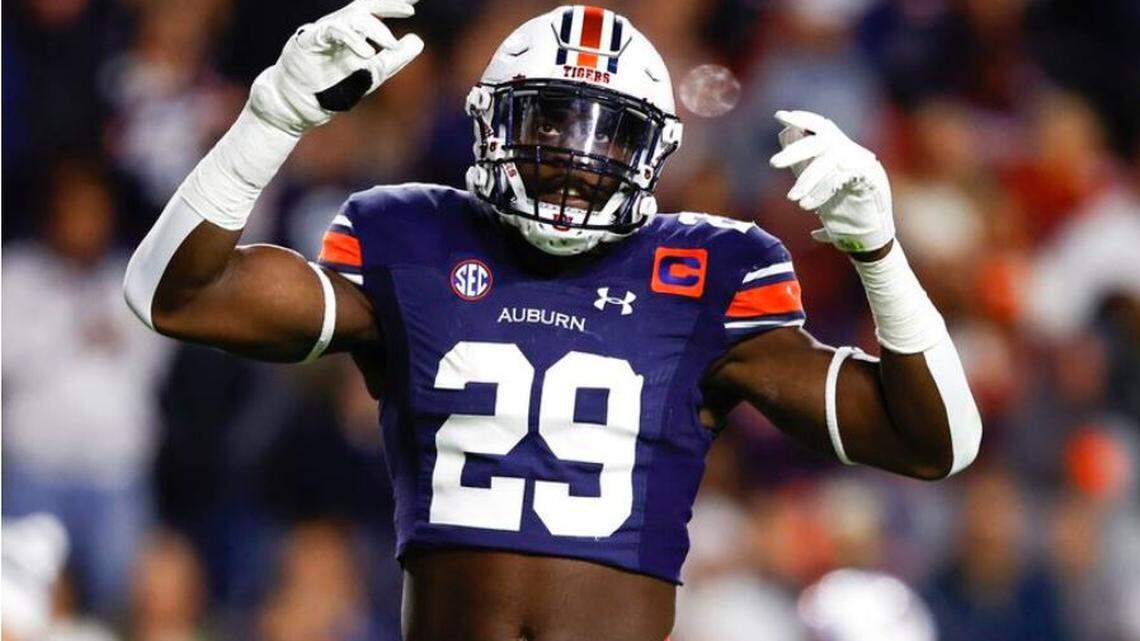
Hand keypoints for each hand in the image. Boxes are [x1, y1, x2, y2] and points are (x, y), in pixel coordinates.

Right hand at [249, 0, 423, 135]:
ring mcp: (324, 31)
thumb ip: (395, 58)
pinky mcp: (309, 41)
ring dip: (376, 30)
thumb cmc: (333, 86)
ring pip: (353, 18)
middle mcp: (340, 26)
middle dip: (389, 2)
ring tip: (392, 46)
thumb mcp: (374, 73)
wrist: (299, 104)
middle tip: (411, 7)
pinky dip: (352, 40)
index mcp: (355, 30)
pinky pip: (332, 31)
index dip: (396, 2)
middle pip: (366, 4)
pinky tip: (368, 53)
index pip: (378, 9)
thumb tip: (418, 40)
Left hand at [769, 110, 893, 253]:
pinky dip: (822, 190)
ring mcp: (863, 165)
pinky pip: (842, 177)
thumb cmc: (843, 214)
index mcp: (841, 152)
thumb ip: (805, 168)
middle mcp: (853, 154)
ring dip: (808, 179)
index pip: (822, 126)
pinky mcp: (871, 180)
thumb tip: (786, 139)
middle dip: (796, 151)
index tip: (780, 116)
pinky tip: (809, 204)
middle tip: (773, 163)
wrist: (869, 239)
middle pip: (822, 141)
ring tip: (793, 198)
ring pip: (829, 160)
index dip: (802, 119)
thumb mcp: (818, 188)